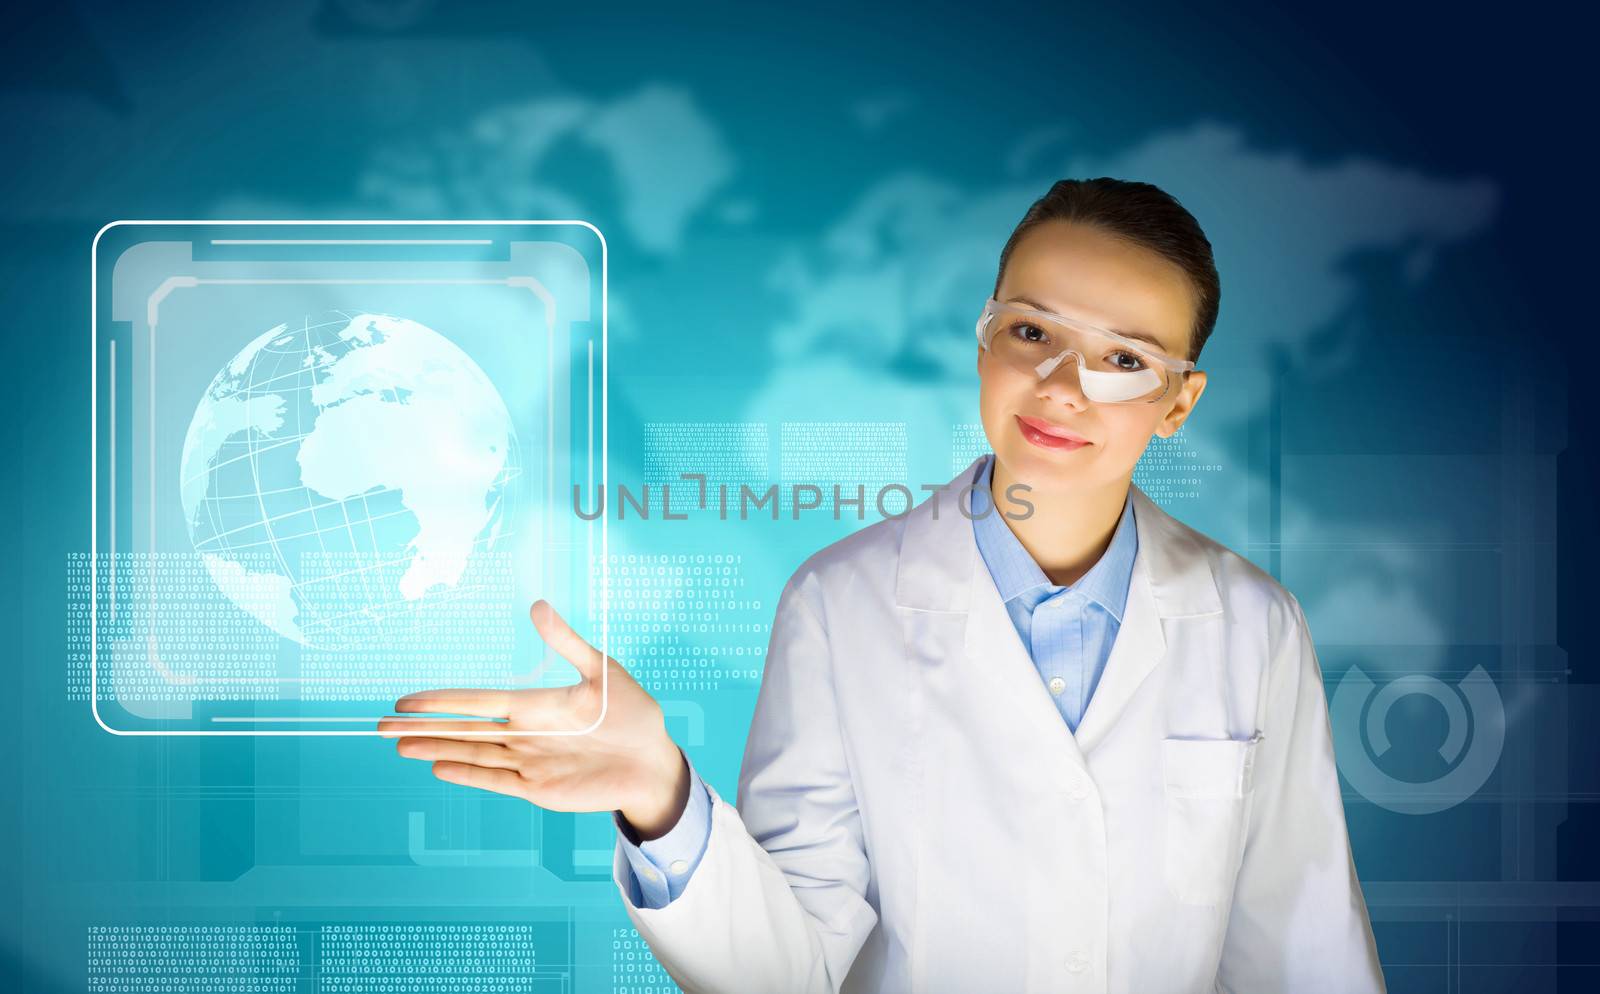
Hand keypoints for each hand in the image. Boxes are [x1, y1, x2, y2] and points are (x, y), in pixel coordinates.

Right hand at [378, 600, 691, 839]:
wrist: (653, 760)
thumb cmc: (631, 713)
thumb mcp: (600, 671)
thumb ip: (566, 642)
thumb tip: (537, 606)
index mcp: (535, 705)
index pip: (478, 701)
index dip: (442, 700)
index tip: (405, 700)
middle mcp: (524, 734)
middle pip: (464, 730)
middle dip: (424, 727)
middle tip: (379, 727)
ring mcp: (529, 763)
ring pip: (472, 755)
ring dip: (436, 750)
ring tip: (400, 747)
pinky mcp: (541, 789)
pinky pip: (498, 781)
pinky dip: (470, 775)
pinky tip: (440, 767)